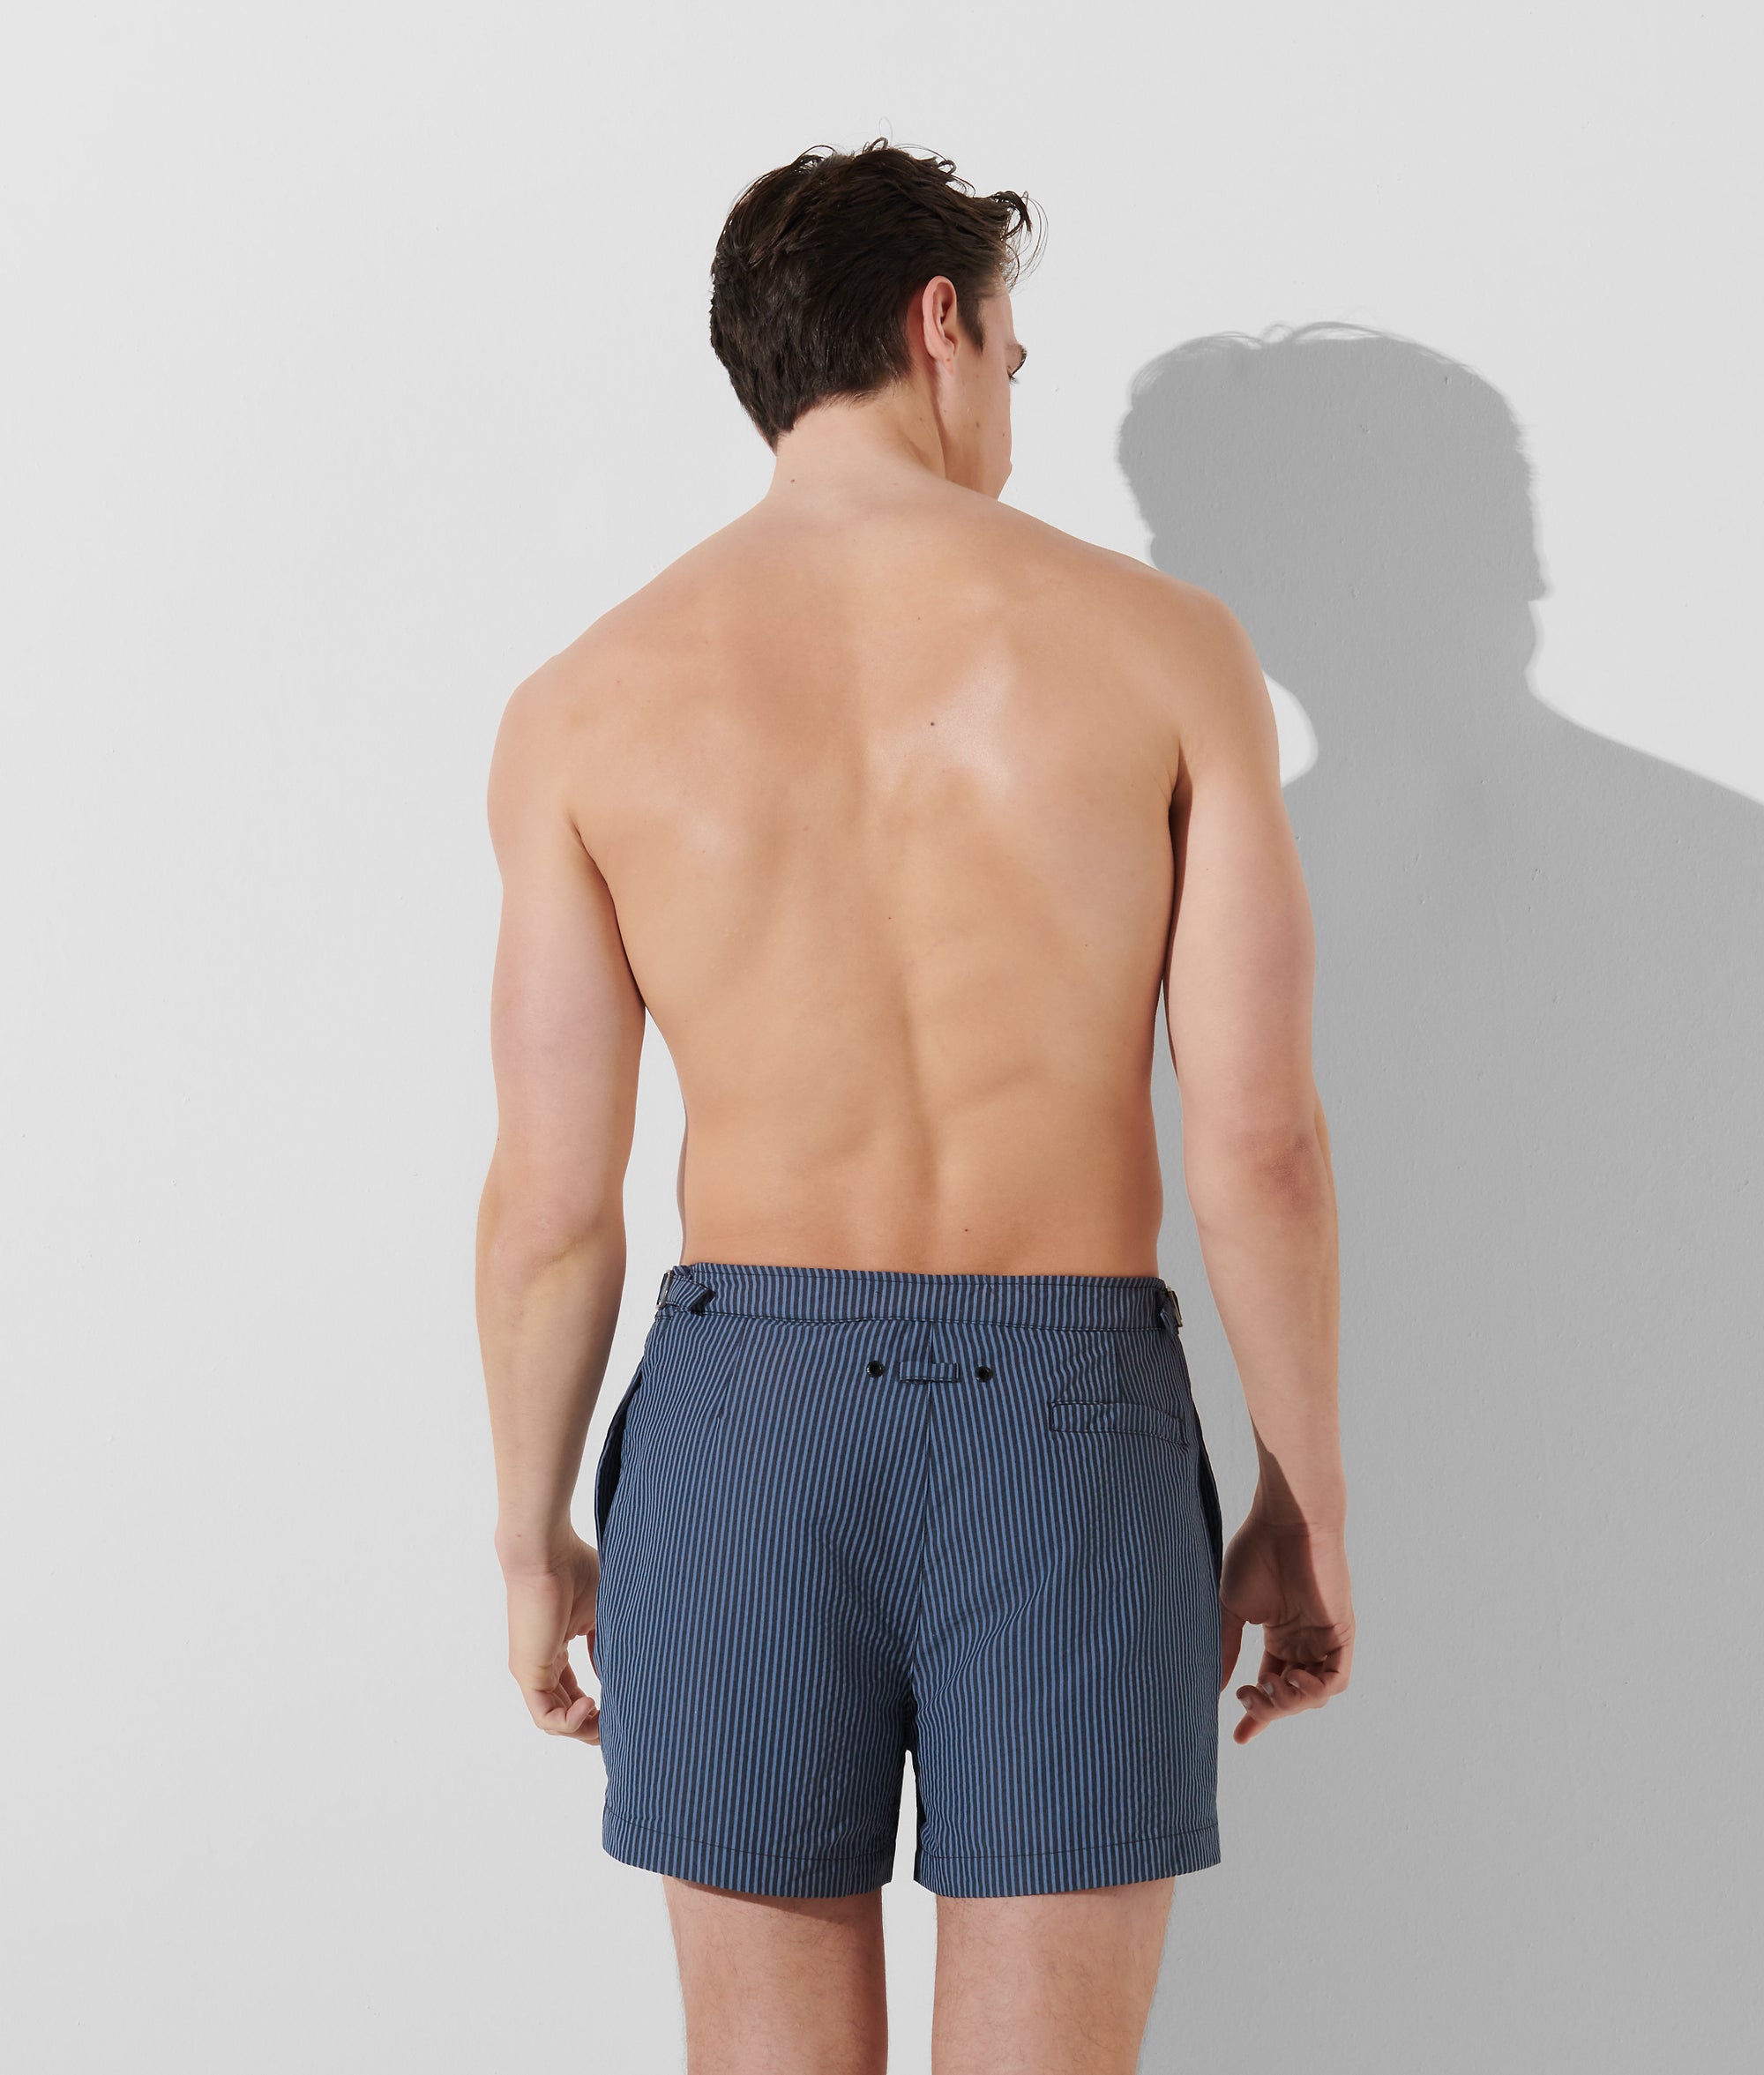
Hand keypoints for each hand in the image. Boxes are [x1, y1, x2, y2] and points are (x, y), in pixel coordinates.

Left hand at [501, 1533, 603, 1743]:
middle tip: (621, 1727)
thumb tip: (614, 1676)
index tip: (623, 1710)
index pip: (572, 1693)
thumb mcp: (600, 1612)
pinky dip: (571, 1722)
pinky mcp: (528, 1672)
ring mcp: (532, 1671)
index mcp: (556, 1650)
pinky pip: (546, 1716)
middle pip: (564, 1713)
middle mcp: (541, 1665)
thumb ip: (605, 1646)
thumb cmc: (573, 1568)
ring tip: (609, 1723)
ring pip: (555, 1721)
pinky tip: (594, 1705)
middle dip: (593, 1727)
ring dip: (584, 1730)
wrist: (546, 1551)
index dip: (597, 1709)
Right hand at [1218, 1502, 1353, 1744]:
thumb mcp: (1233, 1609)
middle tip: (1247, 1697)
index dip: (1256, 1715)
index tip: (1238, 1738)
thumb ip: (1227, 1648)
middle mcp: (1304, 1641)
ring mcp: (1324, 1638)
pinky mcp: (1342, 1634)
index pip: (1269, 1685)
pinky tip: (1292, 1680)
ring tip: (1268, 1688)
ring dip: (1289, 1702)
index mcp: (1279, 1635)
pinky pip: (1336, 1679)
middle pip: (1290, 1696)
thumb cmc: (1256, 1553)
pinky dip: (1314, 1690)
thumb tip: (1216, 1688)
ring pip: (1314, 1695)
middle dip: (1267, 1708)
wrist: (1286, 1520)